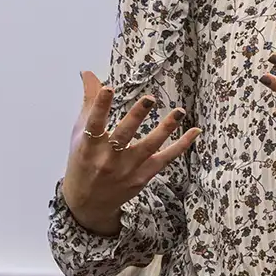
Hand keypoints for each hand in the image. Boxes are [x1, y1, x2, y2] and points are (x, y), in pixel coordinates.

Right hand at [61, 71, 199, 235]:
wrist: (87, 203)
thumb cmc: (82, 161)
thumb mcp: (80, 133)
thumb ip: (89, 102)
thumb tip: (88, 72)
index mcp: (88, 146)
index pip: (94, 123)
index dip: (101, 106)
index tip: (109, 88)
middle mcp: (107, 159)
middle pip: (124, 135)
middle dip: (136, 117)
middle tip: (149, 99)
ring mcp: (127, 169)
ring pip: (149, 147)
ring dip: (166, 128)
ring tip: (179, 111)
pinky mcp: (143, 177)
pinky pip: (166, 159)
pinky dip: (181, 145)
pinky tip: (195, 131)